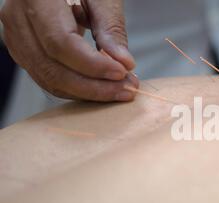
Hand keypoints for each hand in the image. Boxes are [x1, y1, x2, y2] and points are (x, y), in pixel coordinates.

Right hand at [0, 0, 138, 101]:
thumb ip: (111, 28)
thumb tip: (124, 62)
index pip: (60, 42)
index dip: (92, 64)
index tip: (121, 72)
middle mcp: (17, 18)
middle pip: (52, 68)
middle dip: (93, 86)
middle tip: (126, 89)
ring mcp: (15, 37)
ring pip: (49, 79)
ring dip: (87, 92)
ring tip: (119, 90)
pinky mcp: (23, 50)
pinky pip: (48, 78)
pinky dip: (76, 88)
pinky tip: (101, 88)